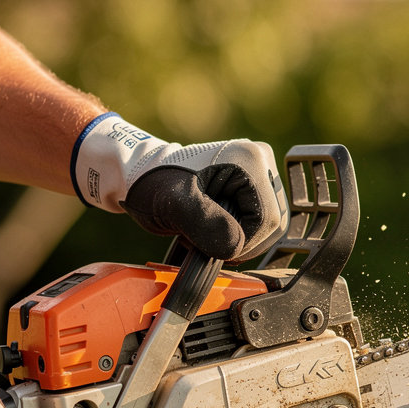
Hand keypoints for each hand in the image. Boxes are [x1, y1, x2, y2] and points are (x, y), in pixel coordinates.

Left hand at [71, 114, 288, 261]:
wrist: (136, 172)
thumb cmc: (151, 182)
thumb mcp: (175, 206)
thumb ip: (206, 224)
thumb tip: (236, 246)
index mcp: (250, 160)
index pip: (267, 220)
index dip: (243, 243)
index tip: (211, 247)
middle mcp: (262, 161)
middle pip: (272, 224)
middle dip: (240, 242)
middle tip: (204, 242)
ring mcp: (258, 172)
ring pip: (266, 226)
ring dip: (237, 240)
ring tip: (204, 235)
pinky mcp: (251, 184)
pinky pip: (258, 221)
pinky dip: (236, 233)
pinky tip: (212, 230)